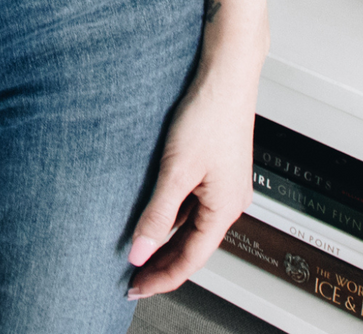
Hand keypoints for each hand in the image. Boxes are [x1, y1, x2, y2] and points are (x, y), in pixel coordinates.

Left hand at [126, 40, 261, 297]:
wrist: (225, 74)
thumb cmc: (209, 114)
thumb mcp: (176, 169)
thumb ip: (157, 214)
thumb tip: (141, 251)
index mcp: (225, 209)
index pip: (190, 259)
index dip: (161, 277)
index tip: (135, 288)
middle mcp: (229, 201)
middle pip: (192, 245)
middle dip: (163, 263)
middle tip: (133, 277)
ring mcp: (224, 184)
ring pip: (191, 223)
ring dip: (166, 238)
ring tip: (138, 248)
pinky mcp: (216, 166)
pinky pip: (192, 202)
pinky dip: (172, 214)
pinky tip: (152, 211)